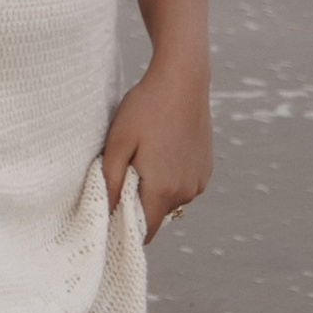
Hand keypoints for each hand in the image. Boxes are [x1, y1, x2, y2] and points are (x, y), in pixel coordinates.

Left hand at [99, 62, 212, 241]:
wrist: (182, 81)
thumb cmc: (145, 109)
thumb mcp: (118, 142)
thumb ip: (110, 181)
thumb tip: (106, 212)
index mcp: (162, 190)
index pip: (145, 231)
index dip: (126, 228)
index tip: (111, 215)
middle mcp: (186, 192)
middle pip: (157, 214)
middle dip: (138, 203)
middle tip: (125, 172)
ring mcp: (199, 181)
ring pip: (171, 199)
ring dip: (156, 188)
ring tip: (144, 156)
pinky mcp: (206, 168)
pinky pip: (183, 184)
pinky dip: (170, 176)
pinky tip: (162, 150)